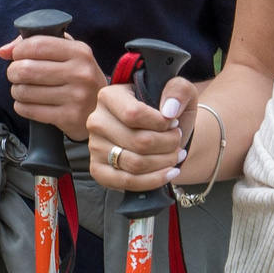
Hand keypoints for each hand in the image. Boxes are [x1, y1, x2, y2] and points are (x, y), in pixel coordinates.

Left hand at [0, 32, 106, 139]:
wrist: (104, 109)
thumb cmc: (77, 76)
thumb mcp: (67, 53)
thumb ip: (36, 44)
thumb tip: (3, 51)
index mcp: (80, 52)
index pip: (36, 45)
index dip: (18, 50)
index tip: (16, 56)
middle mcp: (80, 73)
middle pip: (26, 69)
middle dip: (12, 72)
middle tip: (16, 75)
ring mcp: (76, 97)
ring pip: (24, 91)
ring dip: (16, 90)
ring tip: (23, 89)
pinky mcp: (69, 118)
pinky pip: (28, 110)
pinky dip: (21, 106)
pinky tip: (29, 103)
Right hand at [87, 76, 192, 191]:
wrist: (159, 135)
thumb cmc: (167, 112)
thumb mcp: (179, 92)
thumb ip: (178, 90)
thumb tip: (169, 110)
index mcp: (109, 96)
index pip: (133, 114)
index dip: (160, 123)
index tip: (173, 123)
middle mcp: (96, 121)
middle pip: (138, 142)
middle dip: (168, 145)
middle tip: (177, 141)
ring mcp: (95, 147)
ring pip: (135, 164)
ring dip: (165, 162)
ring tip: (176, 155)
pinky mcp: (98, 169)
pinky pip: (126, 182)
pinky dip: (153, 181)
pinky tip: (169, 173)